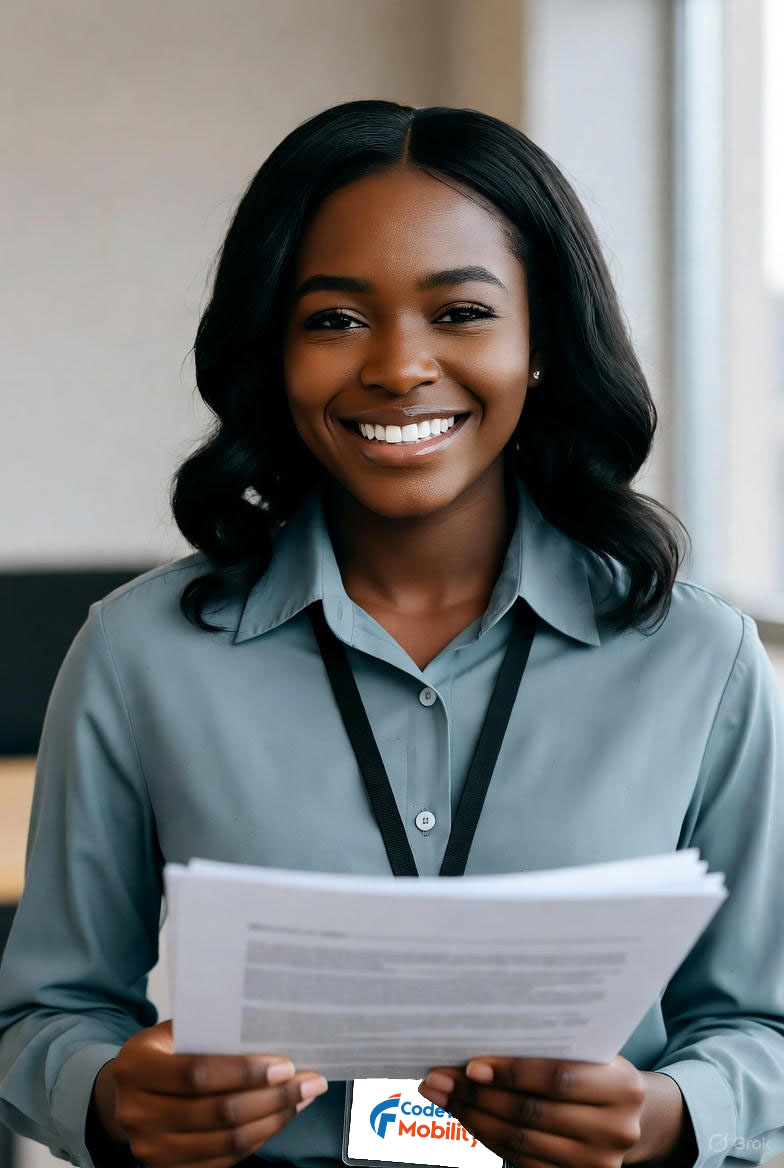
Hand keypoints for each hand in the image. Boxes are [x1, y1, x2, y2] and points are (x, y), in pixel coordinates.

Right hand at [91, 1019, 327, 1167]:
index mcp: (137, 1068)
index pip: (198, 1074)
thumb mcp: (171, 1031)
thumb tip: (269, 1027)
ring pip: (227, 1141)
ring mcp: (151, 1149)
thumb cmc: (161, 1054)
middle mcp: (138, 1114)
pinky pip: (224, 1160)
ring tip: (303, 1098)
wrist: (124, 1096)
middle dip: (273, 1097)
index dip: (245, 1072)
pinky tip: (281, 1117)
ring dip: (274, 1120)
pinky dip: (259, 1139)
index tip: (286, 1065)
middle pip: (218, 1112)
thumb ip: (208, 1029)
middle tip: (309, 1081)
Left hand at [419, 1055, 646, 1167]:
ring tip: (442, 1095)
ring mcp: (596, 1162)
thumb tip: (480, 1035)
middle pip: (532, 1113)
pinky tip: (466, 1117)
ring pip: (520, 1141)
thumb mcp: (588, 1052)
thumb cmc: (595, 1070)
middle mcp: (615, 1129)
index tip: (472, 1065)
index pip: (559, 1078)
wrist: (626, 1114)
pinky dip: (487, 1137)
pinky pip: (521, 1161)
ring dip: (473, 1117)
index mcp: (622, 1086)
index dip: (513, 1072)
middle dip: (478, 1095)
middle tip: (439, 1079)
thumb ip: (549, 1046)